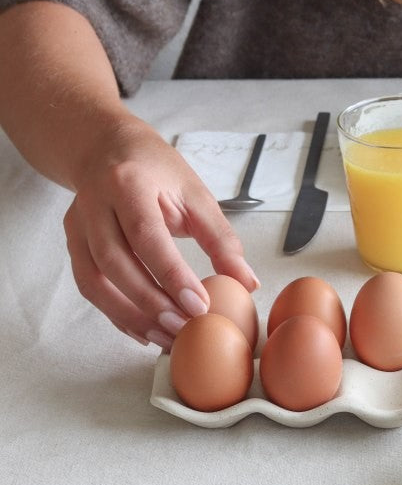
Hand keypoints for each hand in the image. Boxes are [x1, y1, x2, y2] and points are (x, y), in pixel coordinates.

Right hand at [63, 116, 258, 350]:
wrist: (106, 147)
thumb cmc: (155, 169)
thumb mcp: (195, 193)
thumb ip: (220, 238)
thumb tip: (247, 283)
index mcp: (128, 182)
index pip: (147, 235)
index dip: (172, 274)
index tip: (199, 305)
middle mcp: (95, 203)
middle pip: (115, 262)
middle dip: (150, 302)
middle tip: (183, 327)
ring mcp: (78, 225)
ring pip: (94, 280)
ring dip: (130, 316)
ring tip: (165, 337)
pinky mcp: (73, 243)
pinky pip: (89, 286)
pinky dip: (115, 313)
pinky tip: (143, 330)